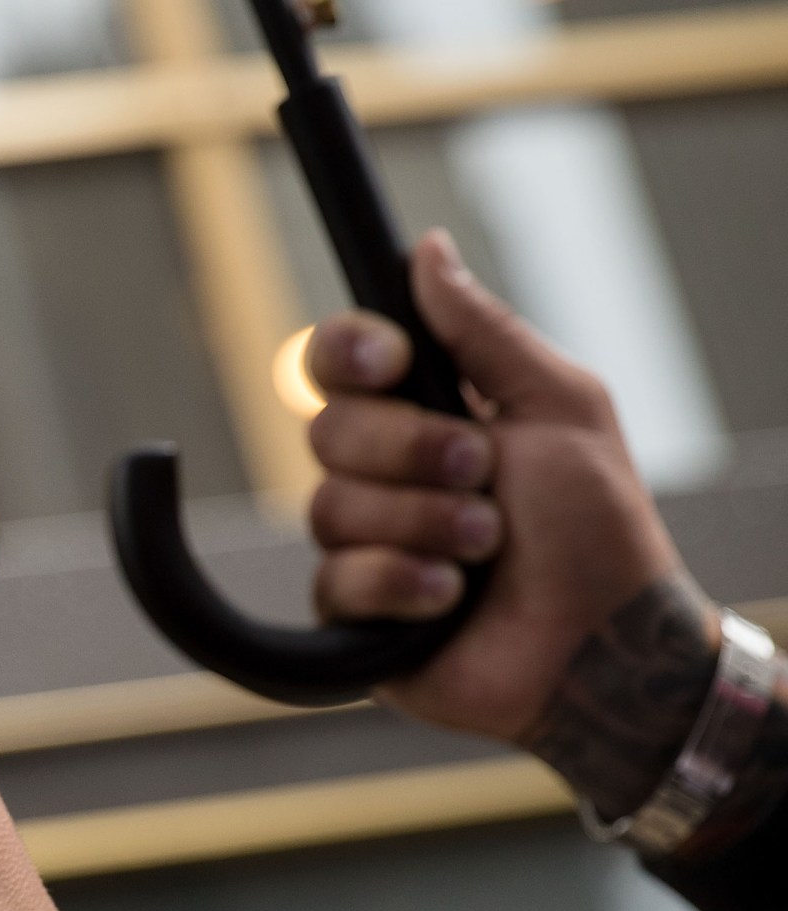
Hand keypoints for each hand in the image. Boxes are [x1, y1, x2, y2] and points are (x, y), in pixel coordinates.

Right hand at [303, 229, 710, 759]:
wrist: (604, 642)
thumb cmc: (598, 527)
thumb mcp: (561, 405)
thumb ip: (486, 330)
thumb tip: (427, 249)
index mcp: (426, 414)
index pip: (336, 362)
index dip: (347, 354)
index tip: (393, 366)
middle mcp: (385, 475)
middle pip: (326, 430)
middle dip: (412, 452)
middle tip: (483, 475)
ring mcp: (365, 544)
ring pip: (330, 508)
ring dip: (424, 525)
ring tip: (486, 549)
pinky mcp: (353, 614)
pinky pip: (335, 581)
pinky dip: (403, 585)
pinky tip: (451, 599)